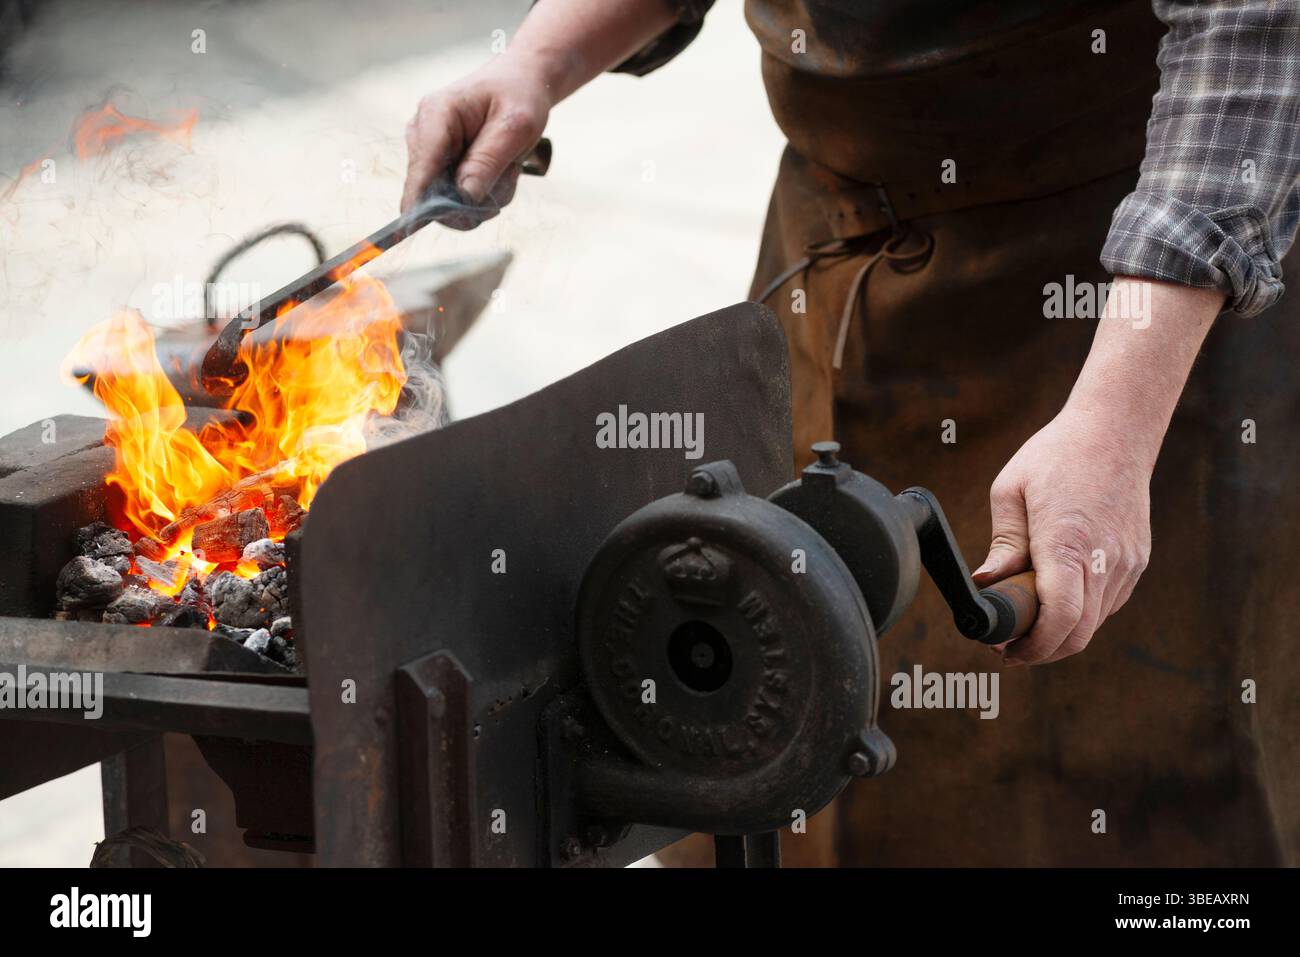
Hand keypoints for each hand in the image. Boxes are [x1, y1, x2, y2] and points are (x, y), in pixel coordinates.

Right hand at [401, 57, 551, 222]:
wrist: (520, 84)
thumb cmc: (518, 96)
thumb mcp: (514, 127)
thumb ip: (488, 162)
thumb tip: (464, 198)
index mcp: (436, 115)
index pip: (422, 168)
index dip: (419, 201)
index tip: (413, 230)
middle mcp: (423, 134)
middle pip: (431, 192)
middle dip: (472, 199)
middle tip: (506, 178)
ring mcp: (430, 152)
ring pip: (449, 201)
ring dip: (485, 196)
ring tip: (507, 167)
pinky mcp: (440, 166)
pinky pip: (459, 198)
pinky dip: (485, 193)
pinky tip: (500, 170)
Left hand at [971, 405, 1153, 664]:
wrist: (1116, 431)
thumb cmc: (1056, 455)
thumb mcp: (1011, 491)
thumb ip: (1003, 545)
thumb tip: (986, 585)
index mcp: (1067, 542)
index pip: (1060, 618)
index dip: (1033, 646)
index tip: (1005, 650)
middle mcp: (1106, 558)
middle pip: (1078, 634)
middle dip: (1041, 651)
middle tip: (1008, 649)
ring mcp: (1127, 562)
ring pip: (1094, 624)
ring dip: (1061, 635)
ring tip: (1026, 626)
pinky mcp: (1137, 560)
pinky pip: (1107, 604)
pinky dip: (1081, 614)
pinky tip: (1055, 601)